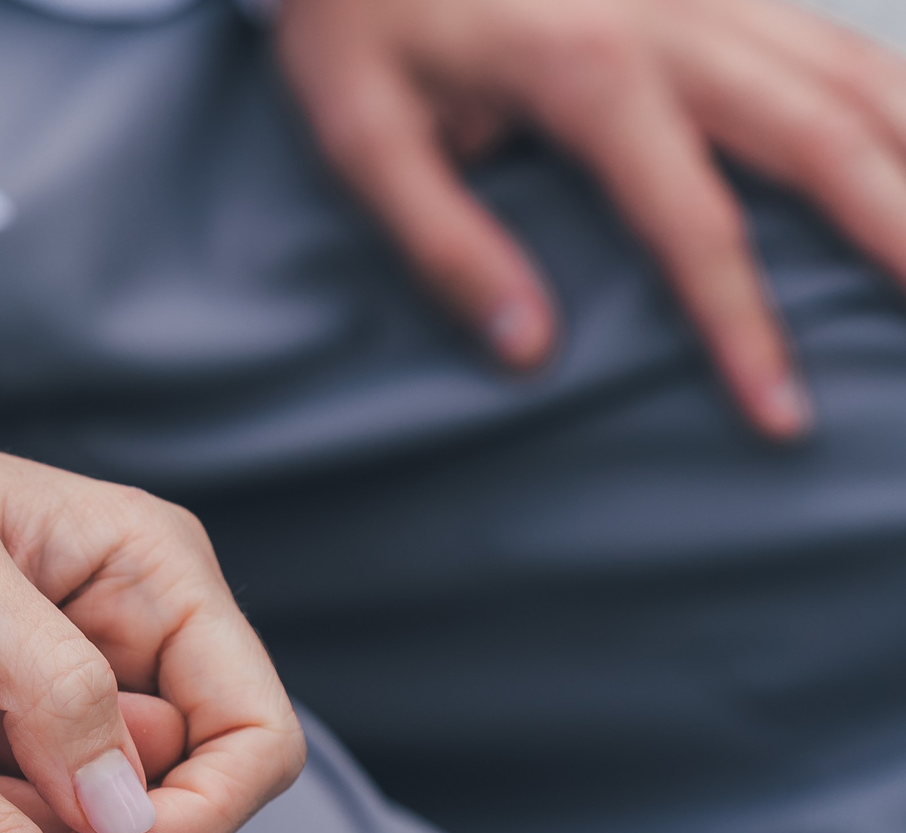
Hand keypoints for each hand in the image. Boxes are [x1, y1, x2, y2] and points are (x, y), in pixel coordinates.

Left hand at [0, 377, 304, 832]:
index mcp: (152, 577)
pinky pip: (5, 820)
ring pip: (83, 826)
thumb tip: (131, 812)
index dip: (199, 812)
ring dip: (8, 821)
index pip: (256, 740)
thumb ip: (49, 679)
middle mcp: (122, 640)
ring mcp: (49, 697)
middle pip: (172, 801)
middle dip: (81, 823)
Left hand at [275, 0, 905, 438]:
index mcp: (590, 72)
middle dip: (899, 233)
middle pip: (824, 136)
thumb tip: (528, 350)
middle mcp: (679, 20)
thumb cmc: (359, 28)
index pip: (696, 225)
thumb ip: (444, 244)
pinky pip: (834, 43)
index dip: (745, 328)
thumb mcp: (364, 138)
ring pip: (856, 76)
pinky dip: (899, 98)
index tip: (782, 415)